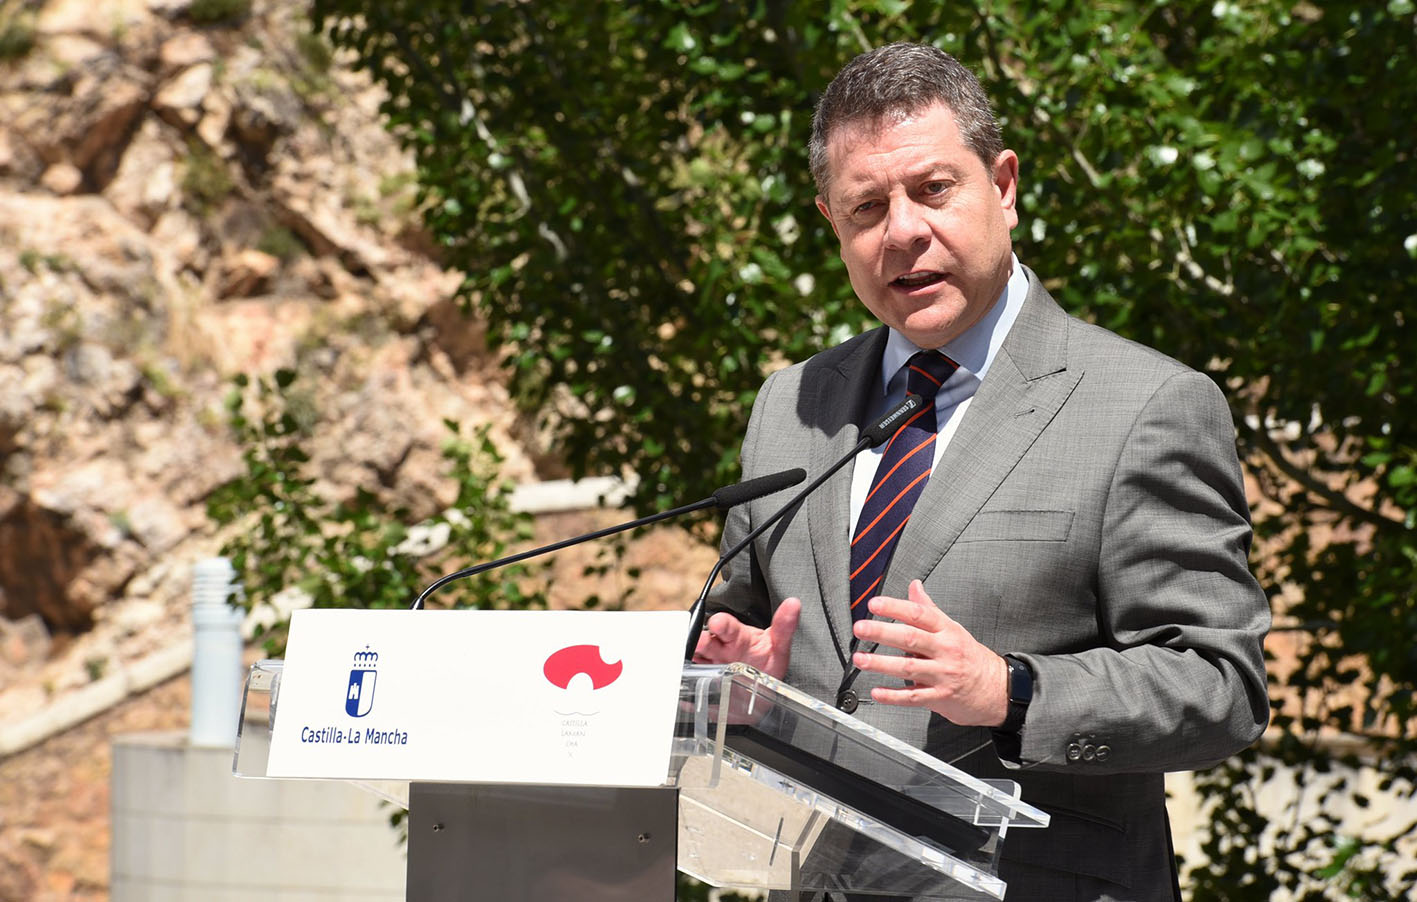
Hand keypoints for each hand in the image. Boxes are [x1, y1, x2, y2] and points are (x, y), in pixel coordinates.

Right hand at [692, 598, 801, 679]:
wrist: (761, 693)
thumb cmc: (766, 663)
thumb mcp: (778, 647)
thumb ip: (784, 627)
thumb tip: (793, 604)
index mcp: (737, 637)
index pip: (727, 626)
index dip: (721, 624)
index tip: (717, 623)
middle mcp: (720, 649)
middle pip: (706, 642)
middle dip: (700, 641)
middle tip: (698, 643)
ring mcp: (711, 667)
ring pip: (695, 660)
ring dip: (690, 660)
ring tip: (688, 663)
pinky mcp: (704, 683)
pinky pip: (692, 681)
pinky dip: (687, 682)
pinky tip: (686, 684)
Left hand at [851, 580, 1008, 726]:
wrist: (996, 689)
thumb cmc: (969, 657)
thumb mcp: (952, 628)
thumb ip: (928, 609)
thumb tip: (914, 586)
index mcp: (946, 631)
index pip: (919, 614)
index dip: (895, 607)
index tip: (874, 604)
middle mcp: (945, 650)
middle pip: (911, 638)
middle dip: (882, 632)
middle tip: (861, 628)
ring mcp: (943, 675)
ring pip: (908, 668)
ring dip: (881, 664)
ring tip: (860, 659)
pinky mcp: (940, 697)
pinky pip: (913, 697)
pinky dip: (893, 696)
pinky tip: (877, 691)